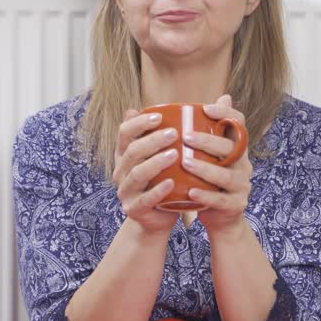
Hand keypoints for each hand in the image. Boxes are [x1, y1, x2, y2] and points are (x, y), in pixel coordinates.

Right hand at [112, 108, 180, 234]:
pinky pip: (145, 199)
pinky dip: (157, 190)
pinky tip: (172, 182)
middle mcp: (122, 170)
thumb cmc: (167, 178)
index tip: (159, 116)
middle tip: (173, 133)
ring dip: (155, 163)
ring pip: (137, 174)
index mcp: (126, 153)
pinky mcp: (133, 209)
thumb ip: (175, 131)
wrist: (159, 216)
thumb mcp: (167, 155)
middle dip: (152, 141)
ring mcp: (126, 190)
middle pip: (131, 151)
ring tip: (175, 155)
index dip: (139, 123)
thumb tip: (199, 103)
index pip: (124, 132)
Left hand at [183, 94, 251, 236]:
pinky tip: (190, 191)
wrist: (220, 216)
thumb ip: (203, 132)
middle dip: (208, 141)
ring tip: (185, 163)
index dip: (226, 113)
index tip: (206, 108)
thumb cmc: (209, 180)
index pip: (239, 123)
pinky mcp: (236, 204)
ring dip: (206, 168)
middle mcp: (243, 163)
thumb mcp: (208, 156)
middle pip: (231, 148)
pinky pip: (222, 200)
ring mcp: (242, 185)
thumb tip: (198, 102)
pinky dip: (206, 196)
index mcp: (236, 147)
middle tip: (186, 137)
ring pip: (227, 175)